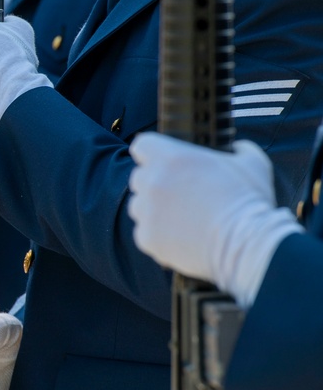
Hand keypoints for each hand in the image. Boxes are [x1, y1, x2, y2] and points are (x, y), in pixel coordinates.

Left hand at [128, 135, 301, 307]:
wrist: (247, 245)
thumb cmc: (249, 201)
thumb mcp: (251, 163)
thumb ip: (237, 149)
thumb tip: (236, 148)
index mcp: (171, 157)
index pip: (143, 145)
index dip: (153, 152)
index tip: (162, 160)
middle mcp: (153, 182)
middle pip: (139, 177)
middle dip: (154, 182)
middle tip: (178, 193)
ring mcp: (147, 211)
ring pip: (138, 205)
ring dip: (152, 209)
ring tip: (180, 217)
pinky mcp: (147, 238)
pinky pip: (143, 232)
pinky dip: (157, 235)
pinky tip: (179, 236)